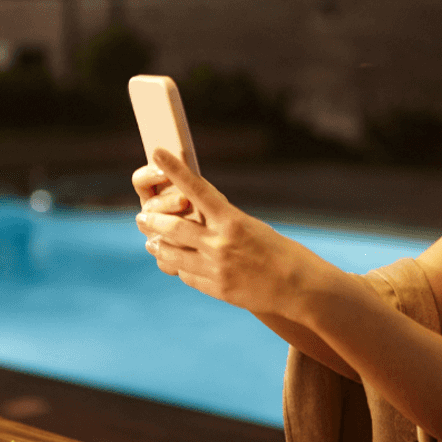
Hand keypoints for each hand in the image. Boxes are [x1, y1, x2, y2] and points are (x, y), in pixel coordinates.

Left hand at [134, 149, 336, 316]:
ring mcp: (216, 269)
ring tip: (150, 242)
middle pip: (173, 227)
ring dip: (158, 246)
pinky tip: (174, 263)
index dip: (175, 170)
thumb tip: (197, 219)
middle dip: (153, 221)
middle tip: (141, 217)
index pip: (197, 189)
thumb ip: (224, 223)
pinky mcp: (216, 289)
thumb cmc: (280, 252)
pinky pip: (187, 275)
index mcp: (232, 221)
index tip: (157, 151)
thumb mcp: (253, 228)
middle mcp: (220, 243)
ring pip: (173, 255)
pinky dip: (179, 267)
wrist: (300, 287)